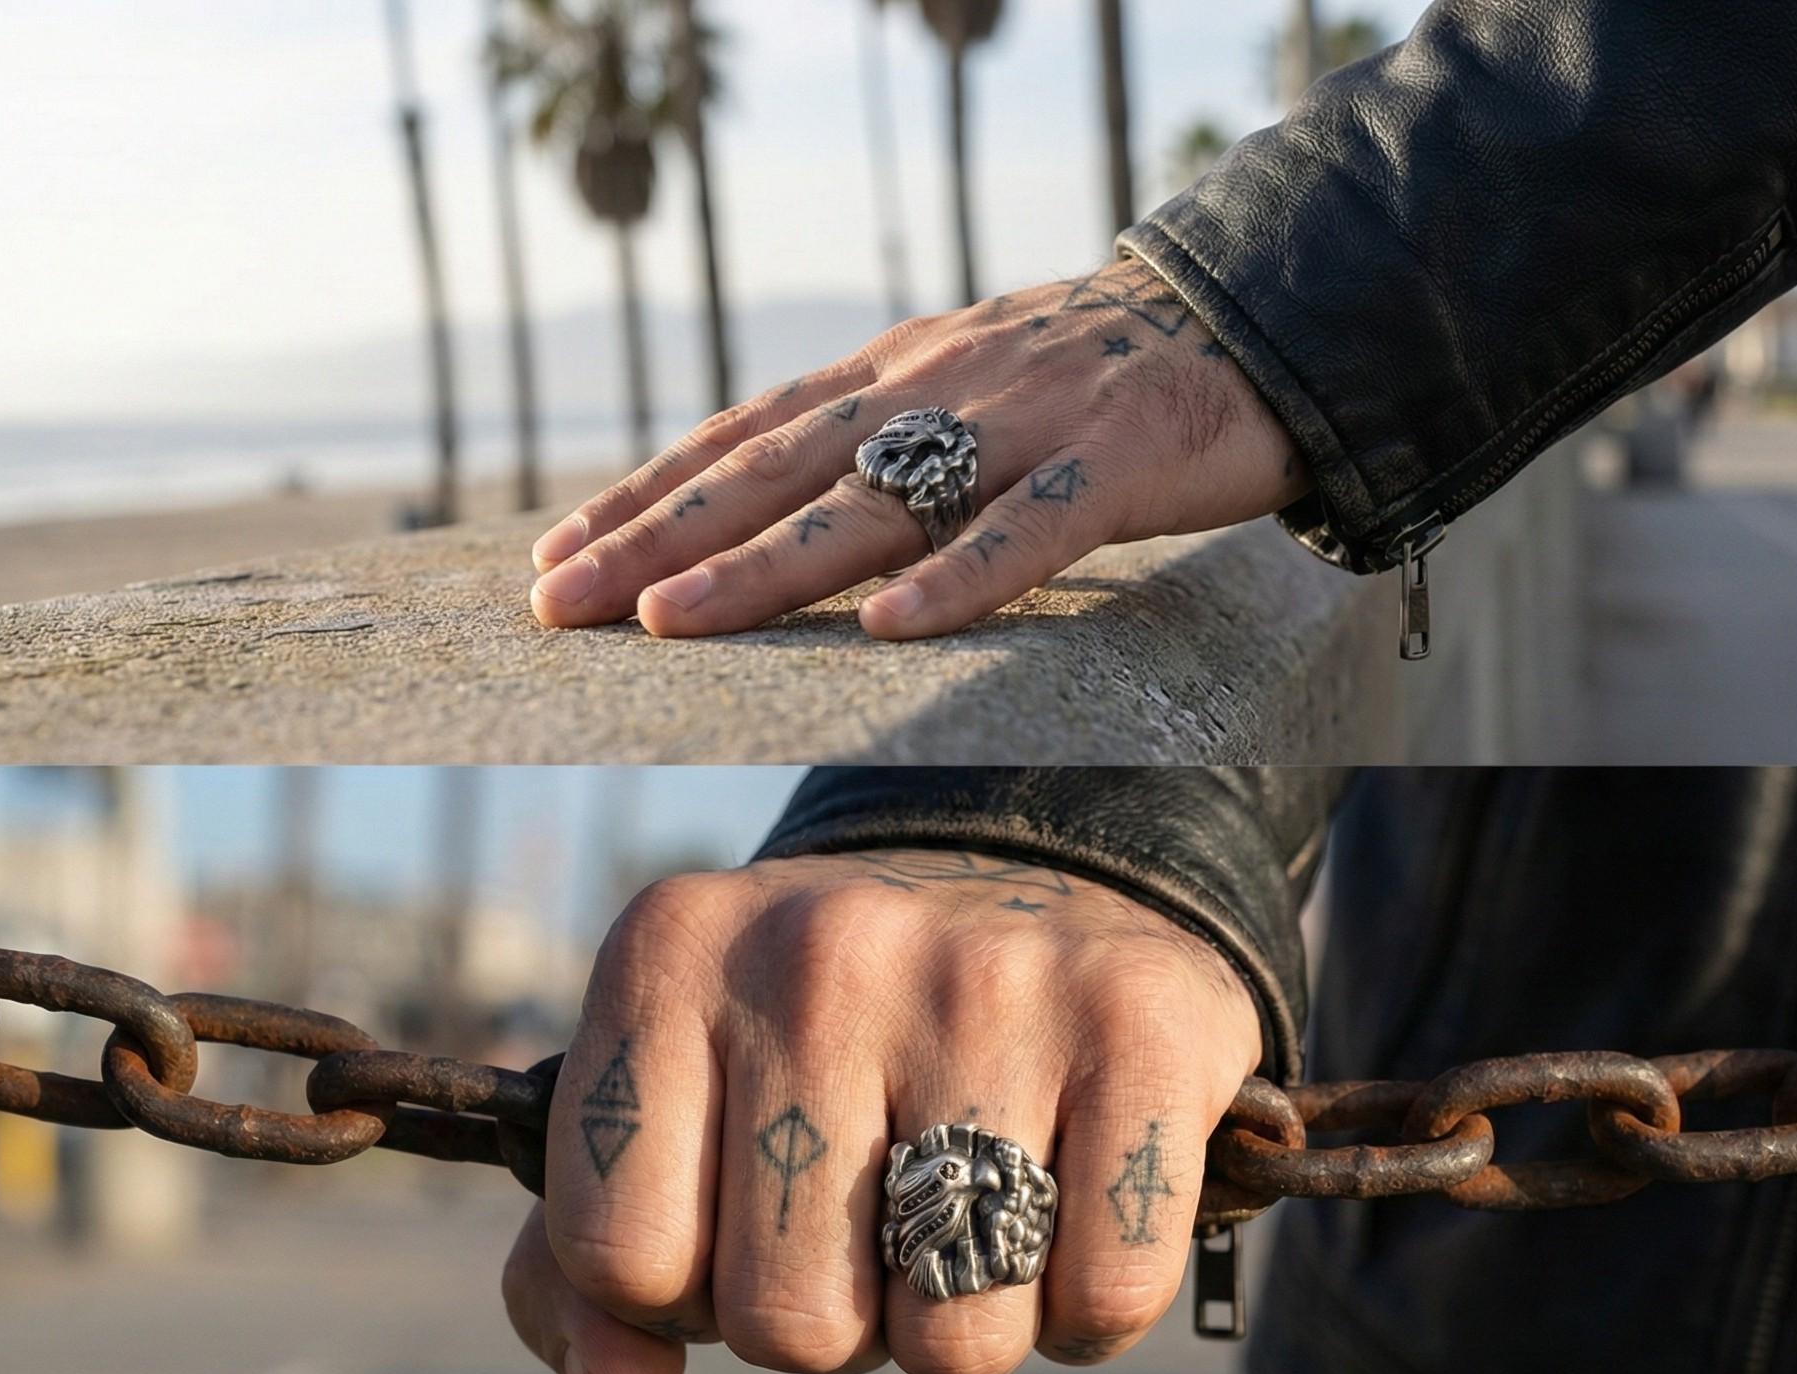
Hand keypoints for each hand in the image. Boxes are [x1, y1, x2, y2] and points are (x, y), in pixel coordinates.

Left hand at [500, 847, 1264, 1373]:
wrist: (1037, 867)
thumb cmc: (823, 1033)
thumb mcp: (672, 1106)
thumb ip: (586, 1274)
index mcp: (669, 961)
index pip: (622, 1258)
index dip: (685, 1294)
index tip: (741, 1225)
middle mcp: (822, 953)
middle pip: (789, 1325)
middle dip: (836, 1322)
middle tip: (877, 1229)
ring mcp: (990, 981)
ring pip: (953, 1340)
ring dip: (963, 1327)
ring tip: (972, 1221)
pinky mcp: (1142, 1023)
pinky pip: (1105, 1299)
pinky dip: (1088, 1313)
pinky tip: (1073, 1222)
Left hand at [528, 257, 1305, 641]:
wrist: (1247, 319)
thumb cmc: (1087, 382)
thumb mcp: (956, 391)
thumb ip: (869, 441)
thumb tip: (755, 511)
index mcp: (890, 375)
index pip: (739, 438)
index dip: (640, 498)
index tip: (549, 562)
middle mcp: (932, 388)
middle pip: (772, 472)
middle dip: (654, 541)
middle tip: (558, 606)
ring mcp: (1019, 422)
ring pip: (873, 502)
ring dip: (764, 567)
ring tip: (671, 622)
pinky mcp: (1112, 461)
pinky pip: (1029, 531)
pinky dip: (958, 580)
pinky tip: (888, 632)